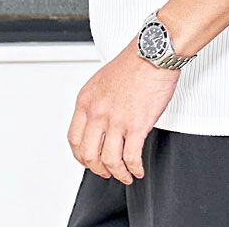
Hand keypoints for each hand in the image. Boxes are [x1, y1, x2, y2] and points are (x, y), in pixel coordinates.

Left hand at [67, 35, 180, 183]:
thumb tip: (100, 124)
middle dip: (98, 168)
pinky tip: (138, 169)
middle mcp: (98, 111)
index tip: (89, 159)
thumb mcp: (103, 80)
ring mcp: (116, 120)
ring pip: (109, 161)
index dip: (81, 155)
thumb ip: (98, 103)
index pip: (74, 138)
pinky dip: (134, 169)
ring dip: (117, 173)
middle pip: (88, 154)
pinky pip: (131, 158)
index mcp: (86, 100)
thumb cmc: (134, 62)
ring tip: (125, 174)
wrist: (154, 53)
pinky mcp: (137, 125)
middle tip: (106, 171)